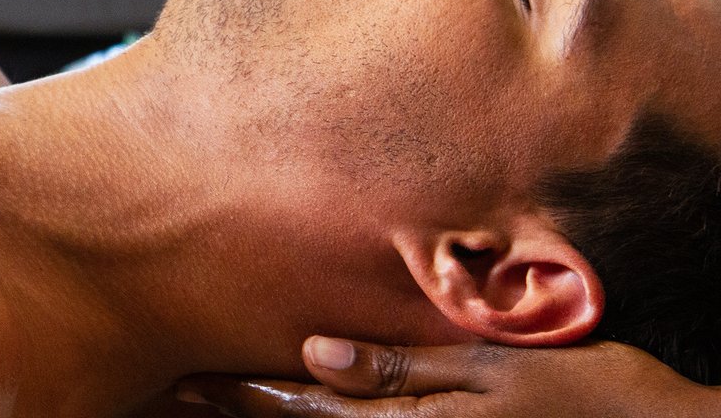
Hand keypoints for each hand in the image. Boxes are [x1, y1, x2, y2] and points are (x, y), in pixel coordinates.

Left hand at [176, 336, 710, 416]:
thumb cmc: (590, 396)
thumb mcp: (498, 369)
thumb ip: (405, 367)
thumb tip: (315, 353)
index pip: (305, 409)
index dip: (240, 395)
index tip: (182, 381)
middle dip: (241, 411)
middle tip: (175, 393)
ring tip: (211, 399)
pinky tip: (306, 405)